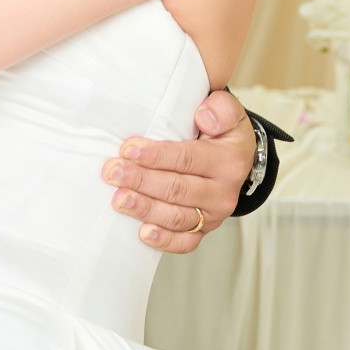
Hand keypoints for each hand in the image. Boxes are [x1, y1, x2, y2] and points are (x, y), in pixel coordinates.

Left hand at [101, 90, 255, 255]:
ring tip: (119, 200)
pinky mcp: (204, 230)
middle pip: (177, 189)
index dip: (156, 156)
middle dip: (142, 181)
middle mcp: (223, 192)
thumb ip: (220, 106)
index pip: (188, 159)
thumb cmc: (222, 132)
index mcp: (229, 160)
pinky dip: (165, 241)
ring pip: (177, 217)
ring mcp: (214, 215)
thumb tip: (204, 115)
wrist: (237, 160)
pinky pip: (185, 242)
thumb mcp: (229, 111)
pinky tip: (143, 233)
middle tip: (113, 172)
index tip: (128, 149)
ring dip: (145, 209)